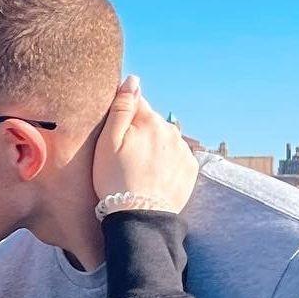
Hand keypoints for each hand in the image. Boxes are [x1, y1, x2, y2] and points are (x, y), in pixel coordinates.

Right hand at [91, 75, 198, 214]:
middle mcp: (171, 131)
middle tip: (125, 157)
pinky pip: (176, 156)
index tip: (116, 135)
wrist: (140, 218)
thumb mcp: (108, 142)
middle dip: (140, 132)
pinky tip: (153, 175)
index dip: (123, 116)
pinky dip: (166, 162)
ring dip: (154, 147)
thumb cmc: (116, 180)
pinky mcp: (190, 168)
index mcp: (150, 121)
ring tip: (139, 169)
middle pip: (151, 122)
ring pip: (165, 139)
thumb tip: (133, 80)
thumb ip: (121, 107)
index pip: (136, 103)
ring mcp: (183, 150)